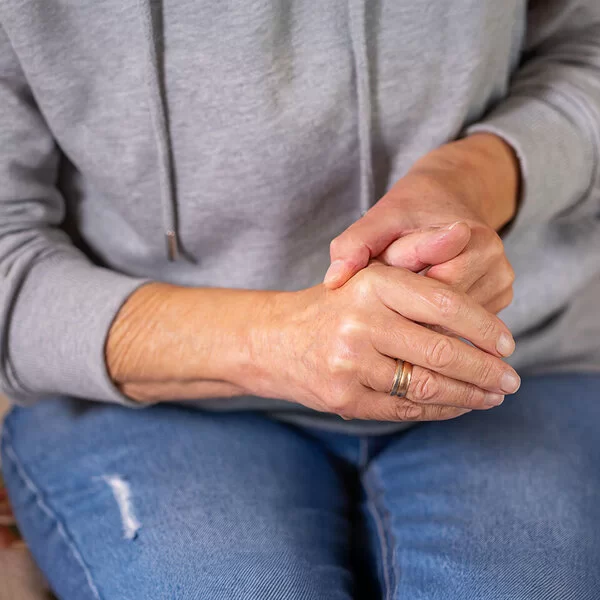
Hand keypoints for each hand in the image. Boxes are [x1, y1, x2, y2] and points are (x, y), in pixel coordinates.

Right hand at [245, 262, 519, 421]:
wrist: (274, 339)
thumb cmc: (334, 306)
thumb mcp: (369, 276)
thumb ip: (418, 271)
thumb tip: (470, 271)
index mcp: (371, 283)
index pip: (445, 304)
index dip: (484, 326)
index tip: (508, 343)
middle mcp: (359, 322)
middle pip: (442, 351)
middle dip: (486, 370)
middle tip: (511, 379)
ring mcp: (349, 364)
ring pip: (428, 386)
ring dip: (470, 394)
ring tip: (493, 395)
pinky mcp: (344, 398)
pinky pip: (406, 409)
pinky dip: (441, 409)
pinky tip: (460, 405)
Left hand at [324, 133, 519, 312]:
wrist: (447, 199)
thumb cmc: (408, 212)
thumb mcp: (378, 219)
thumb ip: (354, 245)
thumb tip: (333, 280)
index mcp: (474, 240)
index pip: (430, 291)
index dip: (396, 289)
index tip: (381, 275)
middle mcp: (496, 266)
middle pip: (442, 314)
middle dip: (408, 306)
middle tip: (388, 290)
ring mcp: (502, 288)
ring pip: (451, 326)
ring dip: (420, 316)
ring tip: (404, 292)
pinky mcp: (498, 304)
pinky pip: (460, 328)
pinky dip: (435, 321)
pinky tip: (418, 306)